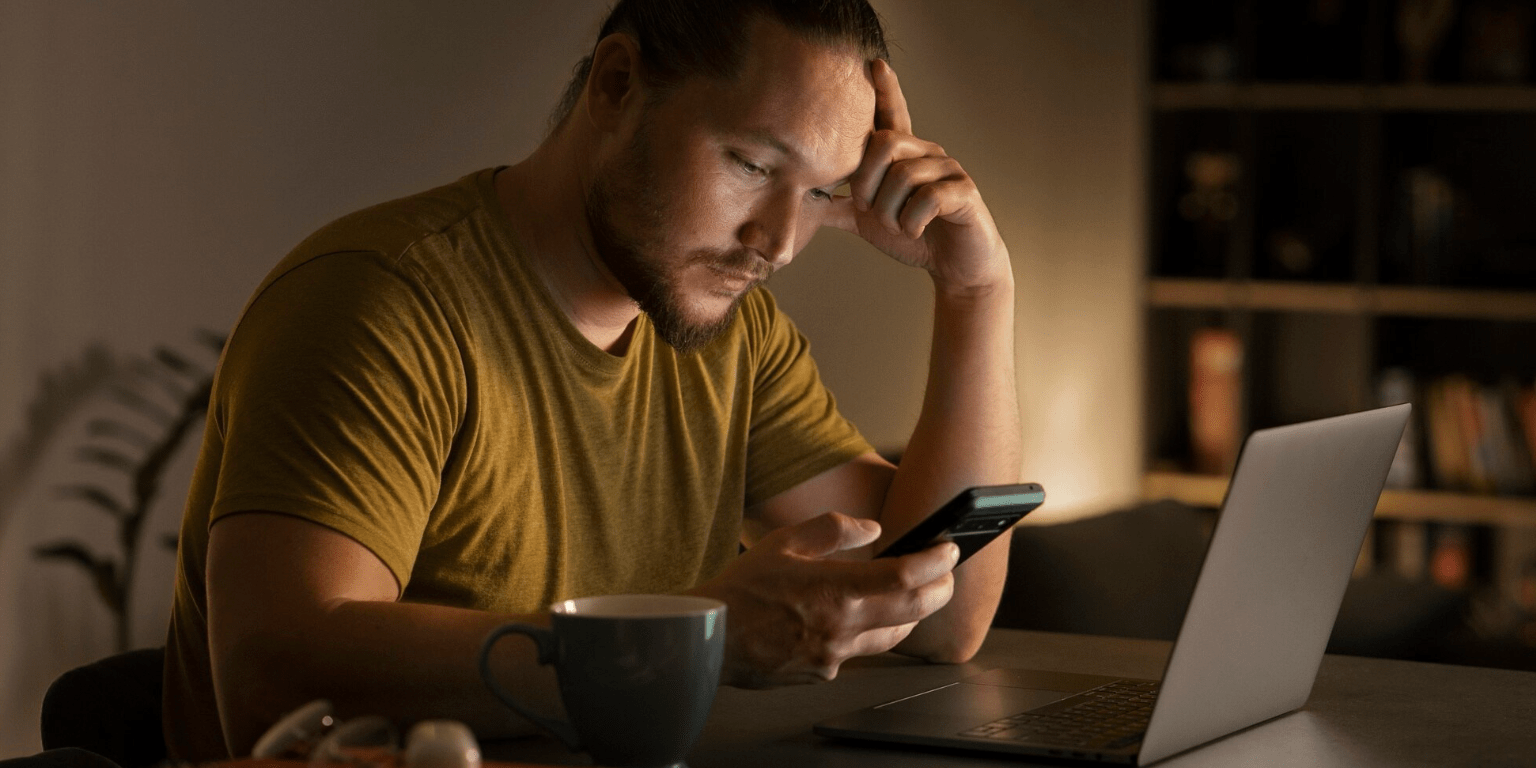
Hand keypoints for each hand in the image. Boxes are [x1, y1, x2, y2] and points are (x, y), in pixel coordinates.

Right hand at [690, 512, 958, 687]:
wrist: (710, 637)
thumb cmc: (741, 589)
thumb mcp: (784, 541)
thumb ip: (833, 530)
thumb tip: (872, 529)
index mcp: (834, 590)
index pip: (905, 577)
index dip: (935, 562)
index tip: (948, 550)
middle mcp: (841, 627)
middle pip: (914, 611)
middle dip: (940, 589)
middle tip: (945, 573)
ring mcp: (835, 656)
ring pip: (894, 636)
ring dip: (911, 614)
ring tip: (913, 593)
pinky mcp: (825, 673)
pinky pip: (860, 652)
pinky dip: (868, 632)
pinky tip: (858, 617)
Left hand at [827, 59, 1010, 294]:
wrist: (954, 267)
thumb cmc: (915, 236)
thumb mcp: (869, 221)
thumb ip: (840, 207)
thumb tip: (802, 200)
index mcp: (903, 156)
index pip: (892, 115)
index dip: (885, 91)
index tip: (874, 64)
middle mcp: (927, 154)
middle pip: (884, 143)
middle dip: (865, 182)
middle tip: (867, 209)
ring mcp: (948, 170)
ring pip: (904, 175)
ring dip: (889, 211)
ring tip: (896, 227)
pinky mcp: (964, 192)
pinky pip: (928, 198)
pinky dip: (911, 222)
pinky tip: (915, 231)